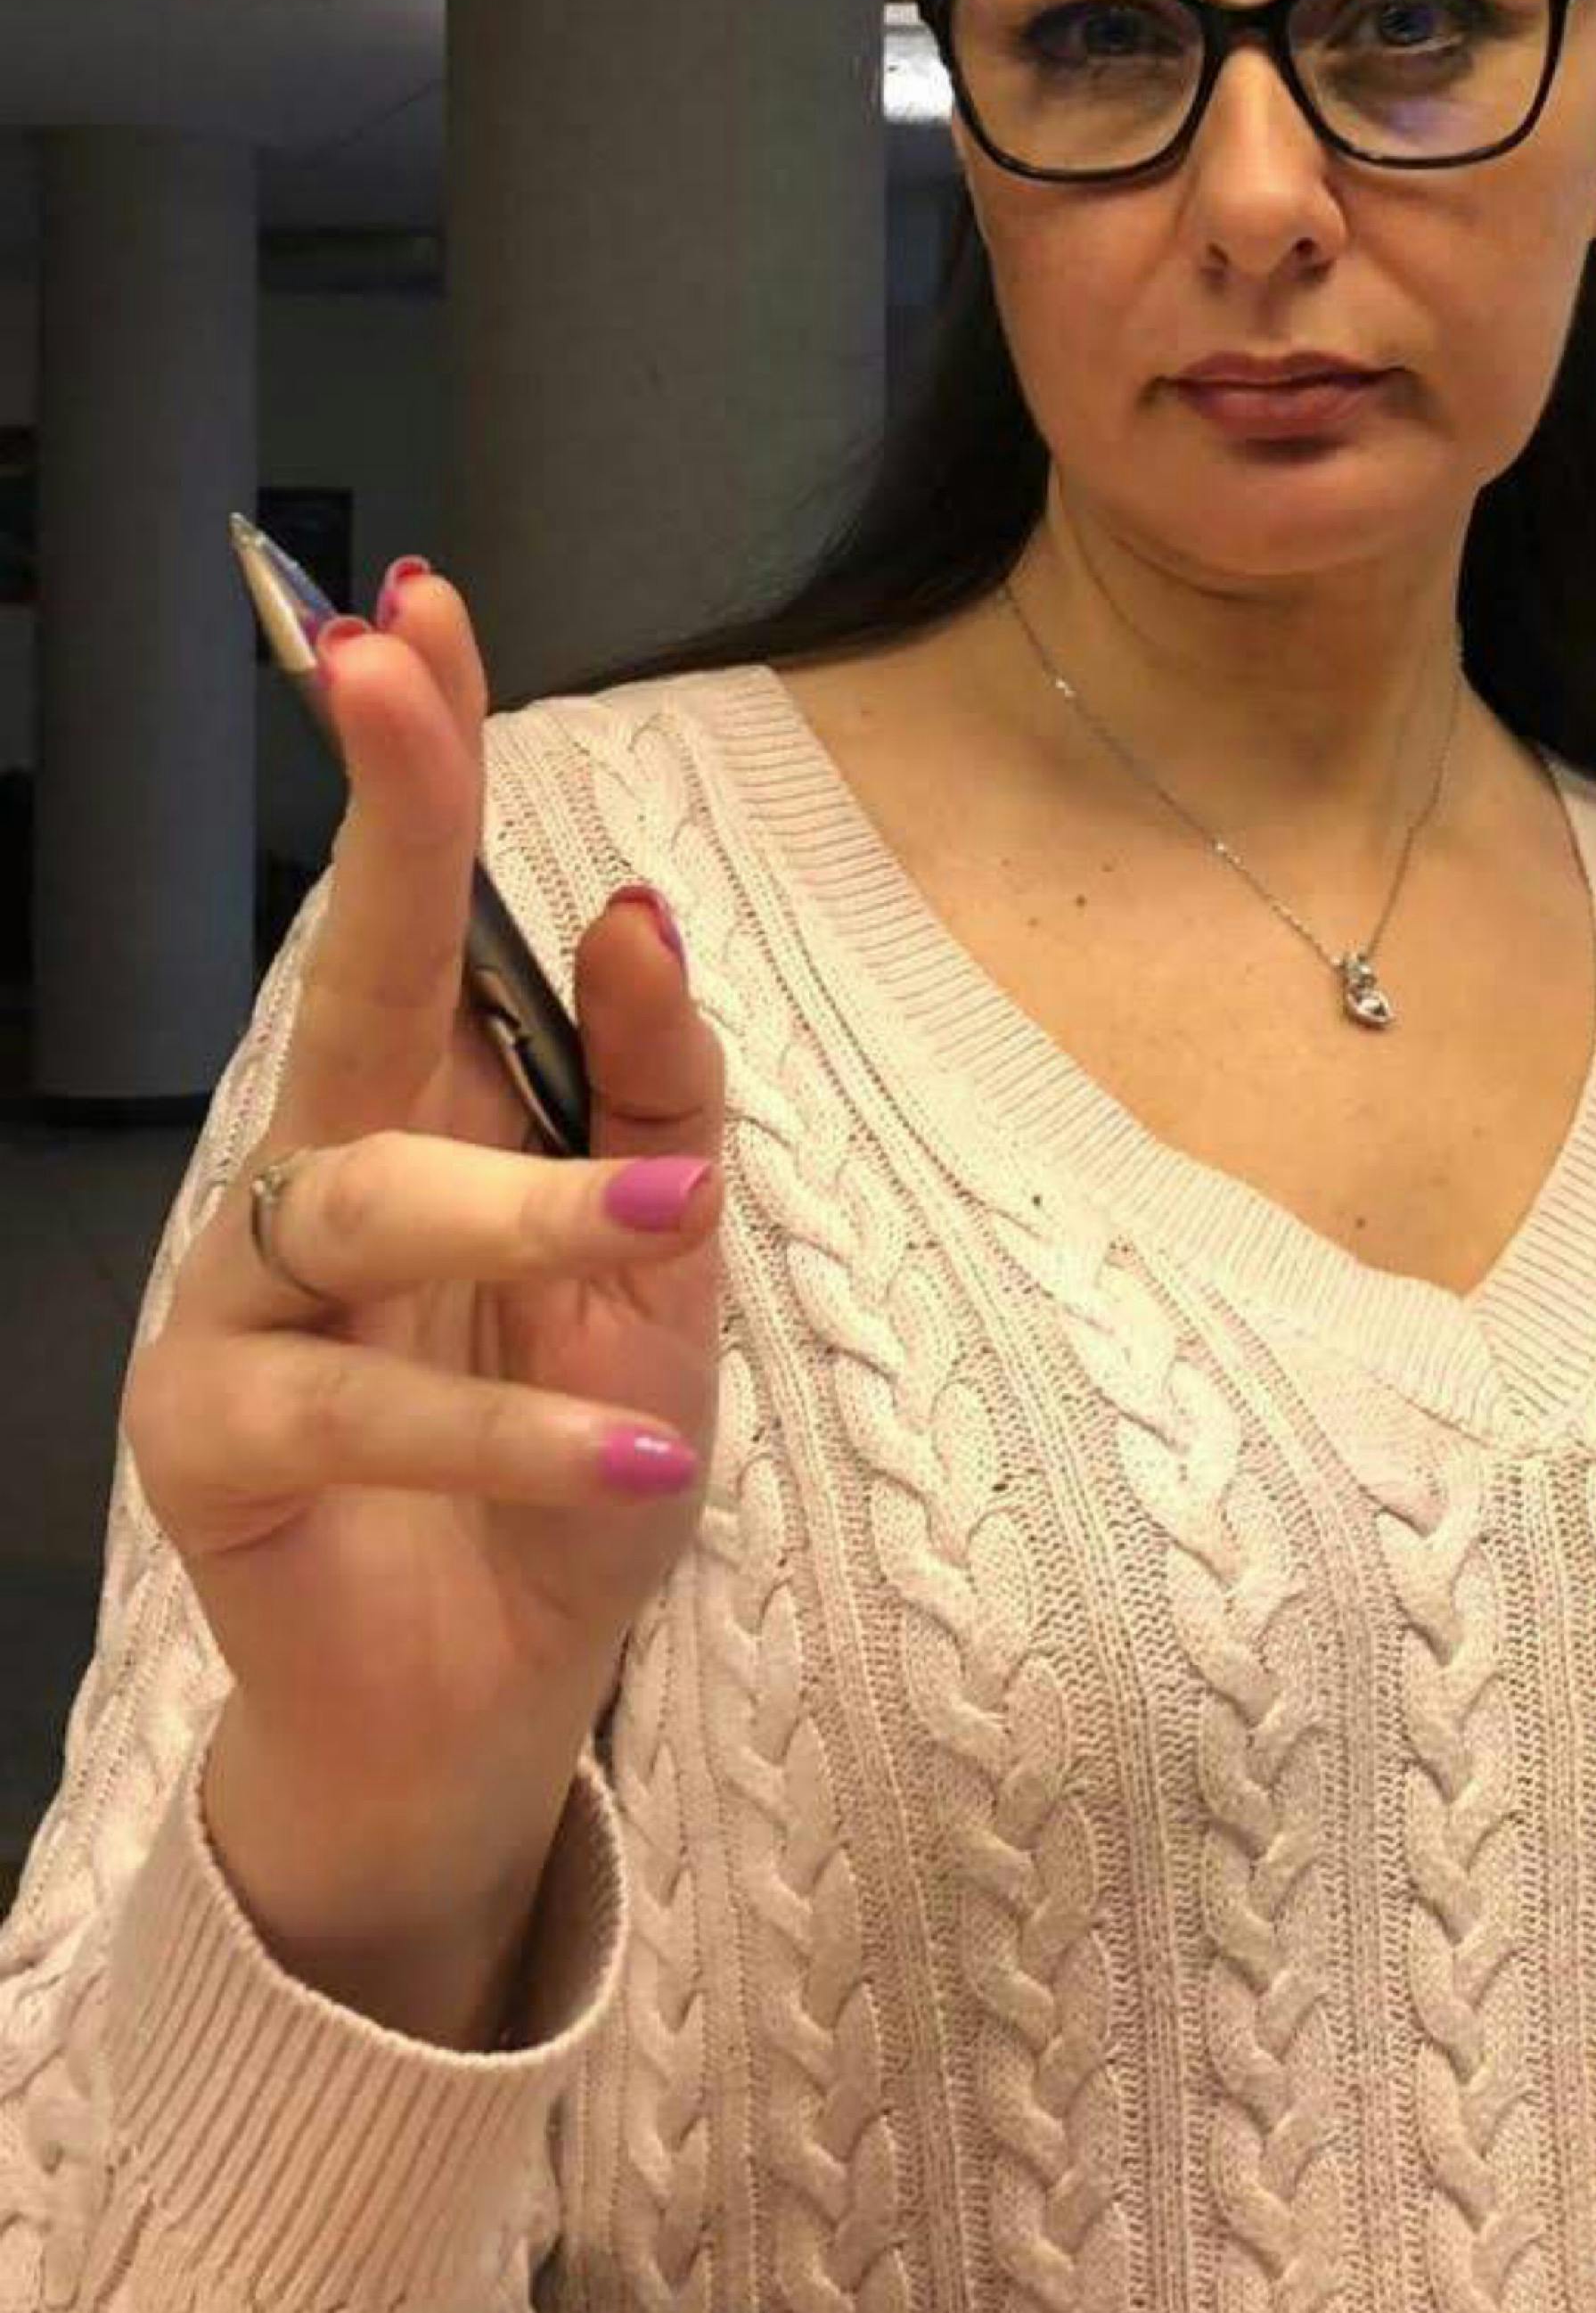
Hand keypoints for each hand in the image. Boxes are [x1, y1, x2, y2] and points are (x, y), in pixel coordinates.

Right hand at [123, 567, 723, 1868]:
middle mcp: (319, 1176)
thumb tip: (633, 909)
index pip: (424, 909)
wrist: (489, 1704)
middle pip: (344, 975)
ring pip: (364, 1200)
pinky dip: (509, 1437)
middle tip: (387, 670)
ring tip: (666, 1215)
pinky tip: (636, 1453)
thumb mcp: (669, 1279)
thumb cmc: (572, 1465)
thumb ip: (658, 1097)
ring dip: (522, 1201)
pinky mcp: (211, 1450)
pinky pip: (357, 1415)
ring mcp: (246, 1306)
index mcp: (432, 1113)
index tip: (415, 609)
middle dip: (378, 818)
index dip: (417, 761)